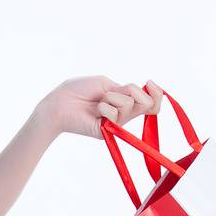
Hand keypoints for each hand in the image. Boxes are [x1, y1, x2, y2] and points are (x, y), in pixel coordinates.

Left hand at [40, 76, 162, 139]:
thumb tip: (144, 94)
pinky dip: (105, 106)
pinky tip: (95, 110)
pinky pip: (116, 113)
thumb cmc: (79, 90)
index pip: (150, 101)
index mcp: (124, 101)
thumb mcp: (106, 84)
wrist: (59, 103)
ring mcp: (117, 124)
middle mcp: (123, 114)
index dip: (156, 93)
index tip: (151, 83)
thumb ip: (126, 90)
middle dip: (133, 92)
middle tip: (113, 92)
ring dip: (113, 97)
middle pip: (146, 104)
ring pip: (130, 105)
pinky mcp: (108, 131)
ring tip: (98, 101)